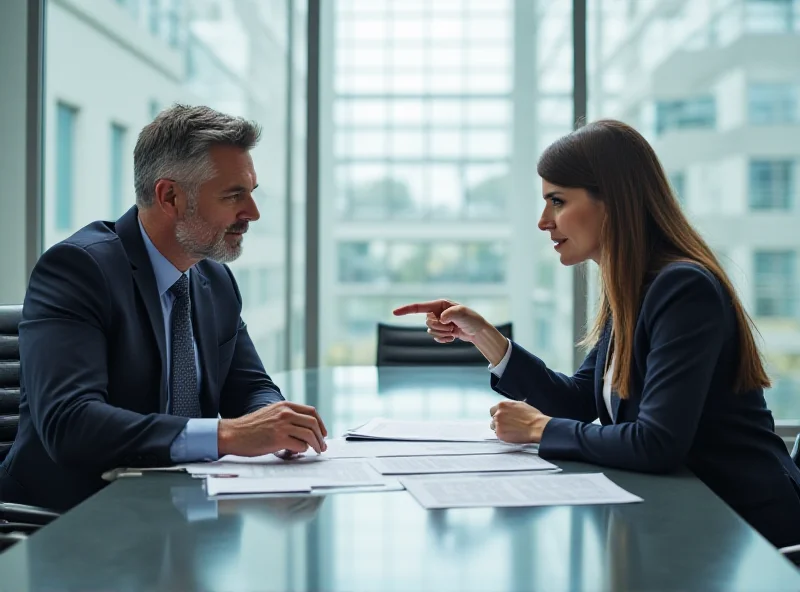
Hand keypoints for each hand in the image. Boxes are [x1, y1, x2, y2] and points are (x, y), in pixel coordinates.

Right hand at [218, 401, 327, 456]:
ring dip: (316, 444)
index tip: (323, 433)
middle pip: (313, 423)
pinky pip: (300, 445)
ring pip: (310, 434)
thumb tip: (302, 428)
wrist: (233, 433)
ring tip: (316, 451)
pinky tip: (298, 452)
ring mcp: (282, 425)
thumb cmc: (250, 427)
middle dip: (321, 436)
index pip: (311, 411)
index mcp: (284, 406)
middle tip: (322, 446)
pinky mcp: (278, 439)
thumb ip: (286, 417)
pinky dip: (302, 450)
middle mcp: (285, 413)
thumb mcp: (270, 414)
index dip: (320, 423)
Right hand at [393, 299, 509, 365]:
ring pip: (430, 331)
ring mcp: (439, 322)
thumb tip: (441, 318)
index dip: (406, 309)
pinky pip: (435, 337)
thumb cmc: (472, 319)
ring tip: (454, 331)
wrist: (478, 331)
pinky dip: (443, 339)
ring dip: (442, 334)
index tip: (394, 312)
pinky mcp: (441, 331)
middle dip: (439, 327)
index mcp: (439, 304)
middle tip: (452, 327)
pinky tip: (452, 337)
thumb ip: (451, 314)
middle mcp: (437, 312)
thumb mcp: (463, 314)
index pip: (419, 307)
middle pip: (426, 322)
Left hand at [489, 400, 550, 443]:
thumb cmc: (532, 417)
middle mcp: (498, 413)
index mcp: (503, 404)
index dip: (498, 413)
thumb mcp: (520, 405)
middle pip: (493, 418)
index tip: (502, 417)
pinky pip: (498, 434)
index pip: (493, 409)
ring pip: (494, 426)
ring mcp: (498, 424)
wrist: (536, 427)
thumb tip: (507, 408)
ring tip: (510, 429)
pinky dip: (503, 435)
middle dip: (499, 421)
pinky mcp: (500, 433)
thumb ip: (509, 406)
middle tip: (507, 424)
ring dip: (500, 428)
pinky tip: (511, 434)